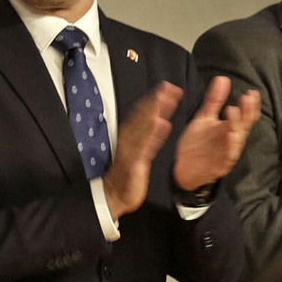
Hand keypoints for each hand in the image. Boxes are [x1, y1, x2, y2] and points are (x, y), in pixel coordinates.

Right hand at [102, 82, 182, 218]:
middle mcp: (128, 140)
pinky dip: (153, 134)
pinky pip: (145, 146)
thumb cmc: (126, 174)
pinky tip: (162, 123)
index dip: (153, 99)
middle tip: (168, 86)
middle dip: (155, 100)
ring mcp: (131, 150)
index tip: (165, 87)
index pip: (141, 114)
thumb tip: (157, 120)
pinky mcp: (134, 163)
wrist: (113, 195)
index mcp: (129, 137)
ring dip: (154, 111)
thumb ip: (144, 137)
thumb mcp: (135, 153)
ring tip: (166, 98)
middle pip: (142, 116)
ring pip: (143, 127)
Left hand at [172, 76, 261, 190]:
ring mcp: (226, 154)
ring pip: (236, 140)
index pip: (245, 116)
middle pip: (243, 126)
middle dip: (246, 113)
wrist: (181, 168)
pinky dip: (229, 146)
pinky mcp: (219, 166)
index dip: (250, 105)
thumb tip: (222, 78)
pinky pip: (227, 157)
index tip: (251, 92)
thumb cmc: (197, 144)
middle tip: (246, 99)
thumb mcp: (203, 119)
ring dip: (236, 126)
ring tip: (233, 111)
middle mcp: (231, 141)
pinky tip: (230, 135)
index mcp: (229, 129)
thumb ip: (213, 101)